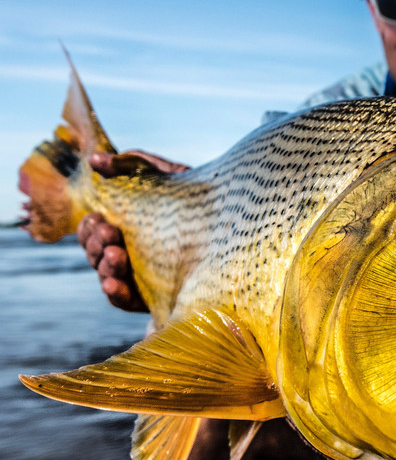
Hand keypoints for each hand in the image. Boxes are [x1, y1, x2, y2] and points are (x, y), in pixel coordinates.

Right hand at [77, 150, 188, 312]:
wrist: (240, 229)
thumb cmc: (202, 201)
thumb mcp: (172, 177)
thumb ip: (135, 164)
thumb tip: (95, 160)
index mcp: (127, 226)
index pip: (94, 230)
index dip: (90, 226)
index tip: (98, 218)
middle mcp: (129, 252)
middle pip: (95, 252)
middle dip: (95, 242)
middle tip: (108, 232)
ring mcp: (139, 276)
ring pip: (106, 274)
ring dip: (104, 264)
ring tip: (116, 254)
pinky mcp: (152, 297)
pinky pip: (124, 300)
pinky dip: (114, 291)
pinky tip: (113, 283)